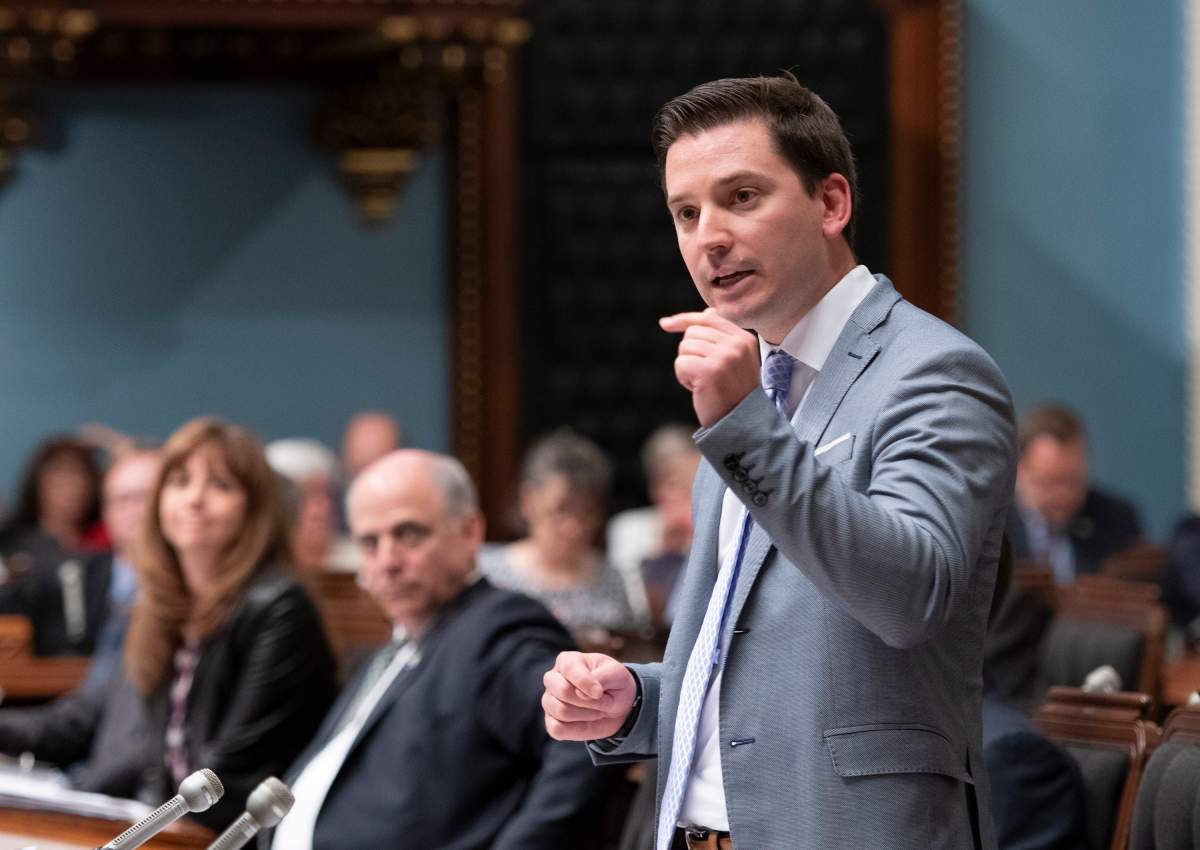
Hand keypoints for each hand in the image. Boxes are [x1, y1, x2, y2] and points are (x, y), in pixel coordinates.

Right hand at [543, 651, 636, 740]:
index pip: (569, 669)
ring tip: (597, 710)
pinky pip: (557, 729)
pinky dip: (577, 729)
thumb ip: (601, 678)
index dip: (587, 683)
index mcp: (567, 661)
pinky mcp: (551, 722)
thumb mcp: (618, 675)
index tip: (600, 692)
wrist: (619, 708)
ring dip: (587, 715)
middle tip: (603, 700)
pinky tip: (586, 721)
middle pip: (563, 691)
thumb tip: (580, 694)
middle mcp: (553, 679)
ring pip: (561, 711)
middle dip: (589, 701)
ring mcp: (549, 701)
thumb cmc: (615, 685)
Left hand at [659, 309, 759, 426]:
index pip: (708, 317)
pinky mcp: (710, 371)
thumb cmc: (734, 393)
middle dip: (690, 354)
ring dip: (687, 367)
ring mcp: (725, 357)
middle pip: (692, 332)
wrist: (742, 424)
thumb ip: (723, 336)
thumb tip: (706, 311)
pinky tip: (698, 389)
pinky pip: (680, 363)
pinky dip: (683, 378)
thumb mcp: (736, 359)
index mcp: (745, 339)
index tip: (665, 324)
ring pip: (685, 347)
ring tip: (704, 383)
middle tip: (705, 375)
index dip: (684, 320)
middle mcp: (737, 345)